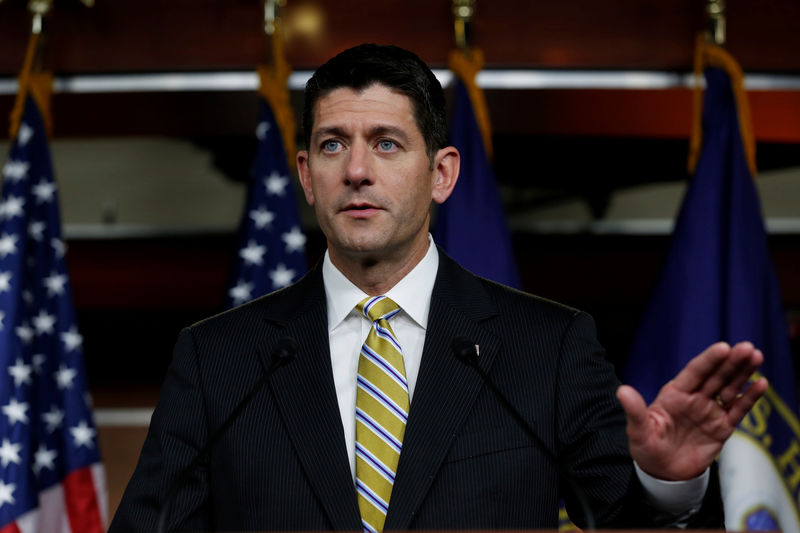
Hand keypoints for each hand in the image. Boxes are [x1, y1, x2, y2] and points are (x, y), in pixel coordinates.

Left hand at [617, 341, 766, 480]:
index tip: (723, 347)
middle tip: (748, 347)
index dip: (709, 360)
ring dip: (743, 373)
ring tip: (757, 356)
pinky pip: (738, 410)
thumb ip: (634, 411)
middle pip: (716, 376)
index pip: (694, 372)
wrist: (662, 472)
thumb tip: (622, 390)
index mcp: (674, 394)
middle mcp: (694, 398)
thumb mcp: (638, 430)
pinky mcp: (722, 428)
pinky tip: (761, 384)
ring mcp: (710, 411)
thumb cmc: (647, 447)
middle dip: (731, 362)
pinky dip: (750, 398)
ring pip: (730, 388)